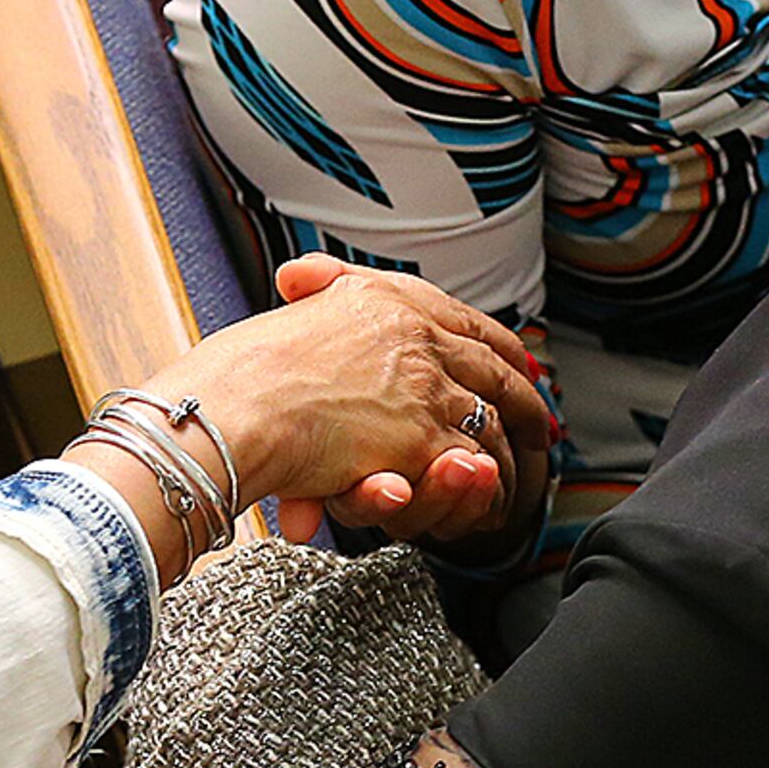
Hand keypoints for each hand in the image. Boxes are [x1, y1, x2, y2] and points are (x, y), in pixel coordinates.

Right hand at [171, 259, 549, 546]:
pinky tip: (484, 492)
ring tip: (509, 473)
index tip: (517, 368)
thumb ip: (313, 293)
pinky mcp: (423, 439)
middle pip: (499, 368)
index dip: (500, 351)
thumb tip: (302, 275)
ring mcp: (425, 387)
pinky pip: (473, 466)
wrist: (229, 410)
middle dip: (526, 403)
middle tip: (539, 430)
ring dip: (505, 449)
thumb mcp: (287, 311)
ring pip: (493, 422)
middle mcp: (417, 335)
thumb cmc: (241, 373)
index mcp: (390, 300)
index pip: (468, 323)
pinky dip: (481, 486)